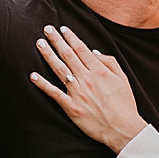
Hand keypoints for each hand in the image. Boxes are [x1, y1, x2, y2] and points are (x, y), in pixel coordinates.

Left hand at [30, 25, 146, 152]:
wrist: (122, 129)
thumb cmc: (124, 105)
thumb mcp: (123, 79)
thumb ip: (109, 62)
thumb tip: (94, 52)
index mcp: (99, 71)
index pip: (81, 49)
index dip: (70, 37)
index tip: (62, 29)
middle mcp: (86, 79)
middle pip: (68, 55)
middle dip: (56, 40)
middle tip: (47, 29)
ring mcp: (77, 93)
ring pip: (59, 69)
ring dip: (48, 55)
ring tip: (39, 44)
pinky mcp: (71, 107)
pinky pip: (54, 93)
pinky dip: (43, 84)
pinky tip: (33, 76)